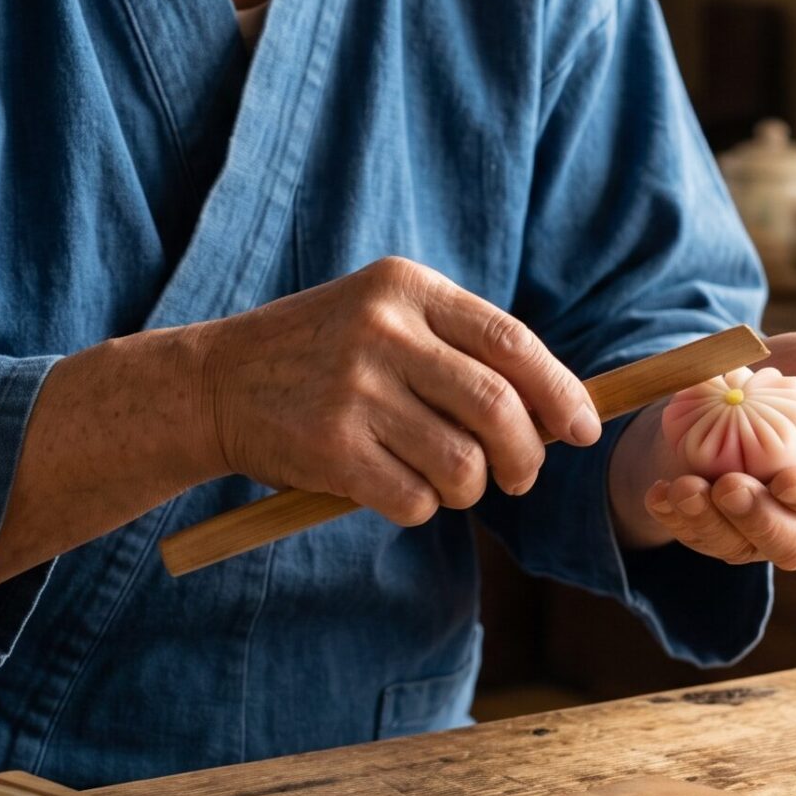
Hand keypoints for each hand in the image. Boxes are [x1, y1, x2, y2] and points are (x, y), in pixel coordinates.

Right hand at [182, 257, 600, 525]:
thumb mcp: (384, 318)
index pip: (512, 343)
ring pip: (463, 463)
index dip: (560, 393)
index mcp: (406, 287)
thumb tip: (559, 411)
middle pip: (498, 406)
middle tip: (522, 476)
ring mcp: (354, 390)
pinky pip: (415, 499)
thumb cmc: (320, 357)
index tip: (583, 429)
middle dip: (527, 455)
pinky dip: (423, 508)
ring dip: (472, 488)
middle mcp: (382, 330)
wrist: (213, 382)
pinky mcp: (330, 448)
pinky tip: (398, 491)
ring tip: (453, 483)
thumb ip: (460, 350)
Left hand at [610, 331, 795, 568]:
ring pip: (744, 548)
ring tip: (681, 488)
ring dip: (710, 523)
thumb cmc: (785, 371)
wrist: (715, 389)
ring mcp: (766, 527)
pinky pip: (702, 540)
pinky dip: (678, 520)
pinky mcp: (723, 534)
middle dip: (762, 522)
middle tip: (727, 488)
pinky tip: (661, 494)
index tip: (787, 481)